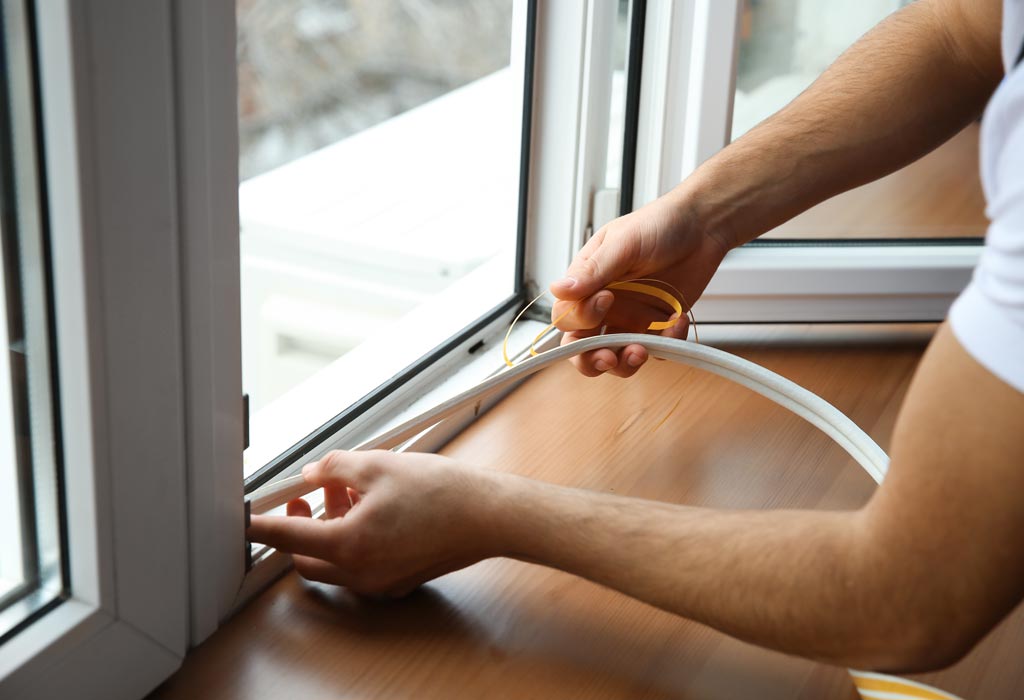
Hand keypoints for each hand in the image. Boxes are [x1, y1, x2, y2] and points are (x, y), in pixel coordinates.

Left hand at [247, 450, 503, 596]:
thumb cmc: (443, 493)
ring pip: (334, 561)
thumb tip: (313, 474)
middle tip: (305, 497)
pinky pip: (359, 565)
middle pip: (307, 557)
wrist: (489, 516)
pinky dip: (353, 540)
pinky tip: (370, 508)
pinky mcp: (398, 580)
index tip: (242, 521)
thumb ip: (335, 468)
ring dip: (329, 529)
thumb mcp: (379, 465)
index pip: (286, 537)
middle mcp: (361, 573)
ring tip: (348, 491)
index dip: (259, 526)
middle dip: (300, 526)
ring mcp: (380, 582)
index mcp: (350, 545)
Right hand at [550, 196, 729, 377]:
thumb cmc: (659, 225)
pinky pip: (655, 349)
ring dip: (626, 363)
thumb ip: (593, 271)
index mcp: (588, 283)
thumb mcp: (623, 243)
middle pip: (583, 347)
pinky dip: (666, 345)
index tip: (607, 299)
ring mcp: (631, 318)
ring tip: (642, 350)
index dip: (580, 319)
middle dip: (591, 359)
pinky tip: (677, 322)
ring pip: (616, 357)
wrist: (702, 227)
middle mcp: (605, 305)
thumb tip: (558, 290)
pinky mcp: (657, 326)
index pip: (567, 316)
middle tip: (609, 358)